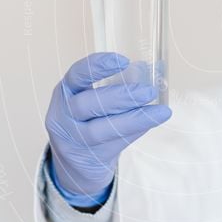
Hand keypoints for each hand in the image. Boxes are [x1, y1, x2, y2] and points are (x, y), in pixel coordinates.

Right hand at [44, 52, 171, 198]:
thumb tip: (157, 69)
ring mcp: (72, 139)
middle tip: (149, 92)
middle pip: (87, 104)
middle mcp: (63, 114)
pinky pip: (112, 145)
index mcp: (66, 91)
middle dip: (121, 96)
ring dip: (133, 119)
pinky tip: (152, 122)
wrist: (75, 161)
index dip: (98, 66)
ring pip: (99, 130)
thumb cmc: (89, 120)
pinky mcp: (86, 157)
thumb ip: (120, 84)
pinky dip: (134, 132)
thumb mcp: (95, 99)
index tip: (124, 61)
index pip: (77, 74)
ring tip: (159, 112)